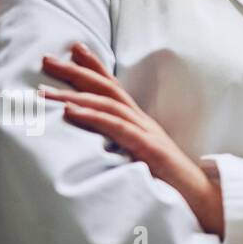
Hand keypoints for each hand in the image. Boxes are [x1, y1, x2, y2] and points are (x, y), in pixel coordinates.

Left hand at [40, 42, 224, 237]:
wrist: (198, 195)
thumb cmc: (167, 180)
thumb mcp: (139, 156)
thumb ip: (121, 144)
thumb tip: (93, 140)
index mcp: (139, 121)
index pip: (114, 87)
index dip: (95, 66)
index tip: (73, 48)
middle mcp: (142, 120)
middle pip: (107, 88)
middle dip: (76, 71)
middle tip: (46, 59)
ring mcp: (146, 132)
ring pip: (108, 104)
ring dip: (74, 94)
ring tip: (45, 91)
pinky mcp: (148, 148)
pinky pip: (117, 128)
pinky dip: (92, 117)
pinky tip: (71, 111)